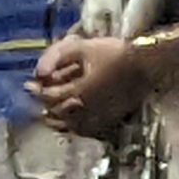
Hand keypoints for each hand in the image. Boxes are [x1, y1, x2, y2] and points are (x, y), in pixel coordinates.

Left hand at [30, 34, 147, 139]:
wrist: (147, 64)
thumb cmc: (115, 53)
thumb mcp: (83, 47)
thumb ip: (56, 56)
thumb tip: (38, 72)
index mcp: (79, 92)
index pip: (50, 96)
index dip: (37, 90)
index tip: (30, 85)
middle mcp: (88, 110)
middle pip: (58, 113)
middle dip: (46, 104)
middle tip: (39, 97)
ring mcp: (100, 118)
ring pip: (71, 126)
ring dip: (58, 118)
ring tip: (50, 113)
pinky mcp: (110, 121)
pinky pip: (87, 130)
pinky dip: (75, 127)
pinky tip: (72, 121)